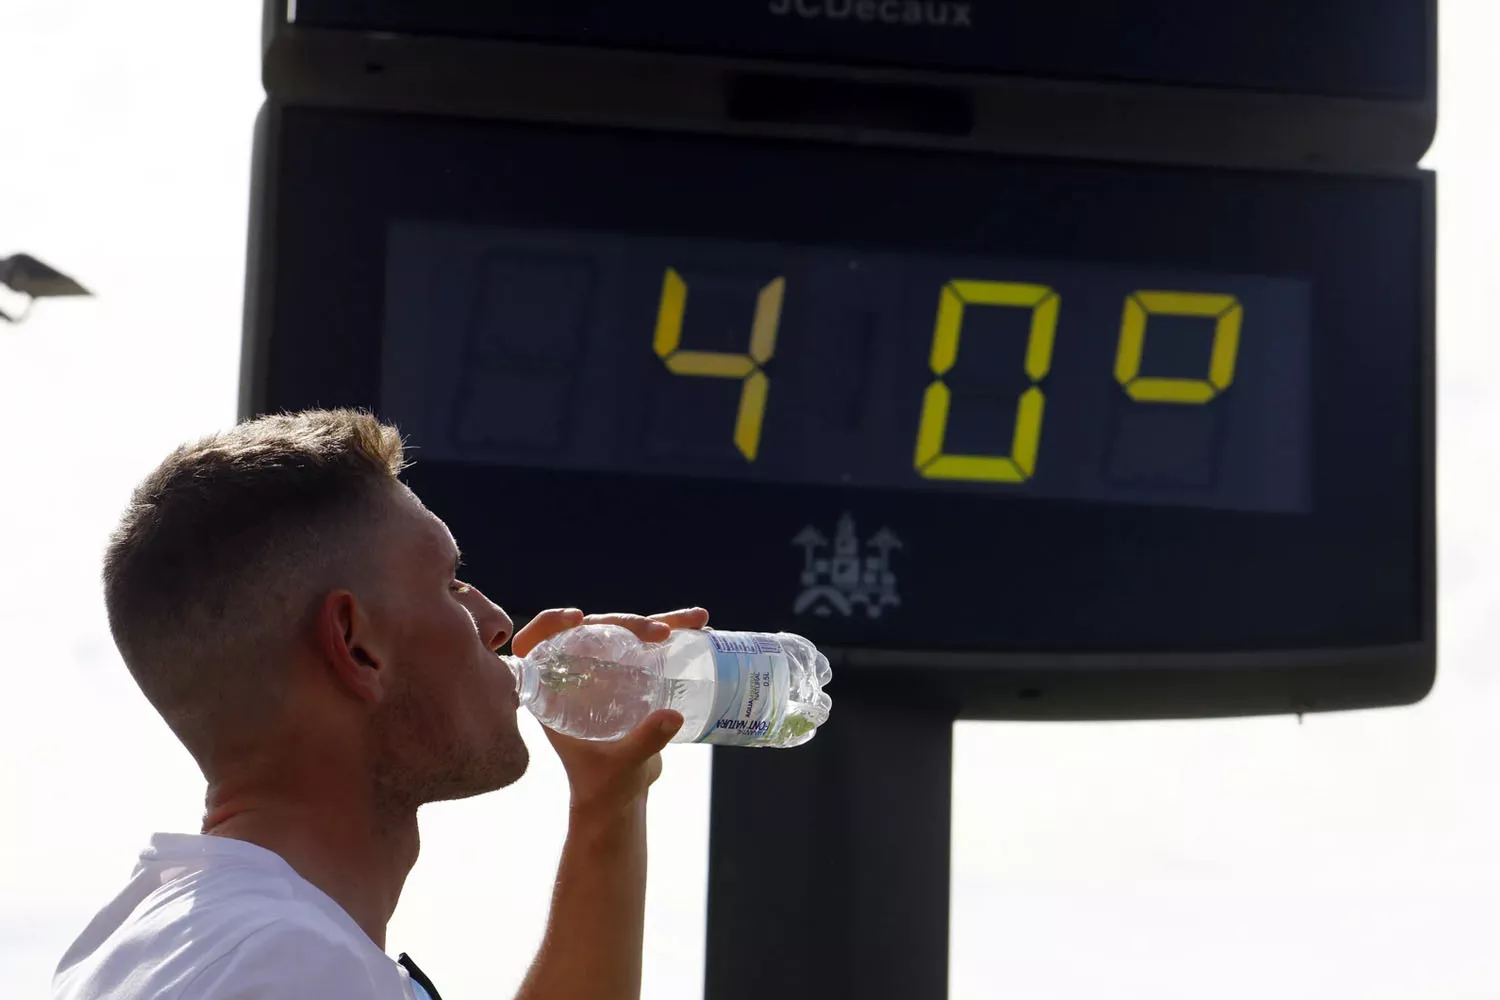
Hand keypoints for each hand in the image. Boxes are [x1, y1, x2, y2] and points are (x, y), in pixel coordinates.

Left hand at [512, 607, 710, 824]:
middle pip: (592, 632)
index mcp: (552, 694)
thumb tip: (673, 716)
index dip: (548, 624)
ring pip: (625, 635)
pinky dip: (676, 637)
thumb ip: (643, 744)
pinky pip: (649, 649)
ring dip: (659, 622)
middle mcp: (576, 678)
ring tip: (696, 619)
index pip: (536, 645)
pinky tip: (701, 629)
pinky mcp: (631, 679)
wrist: (620, 801)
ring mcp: (605, 675)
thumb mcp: (619, 766)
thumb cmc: (604, 788)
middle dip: (626, 623)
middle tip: (659, 632)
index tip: (576, 618)